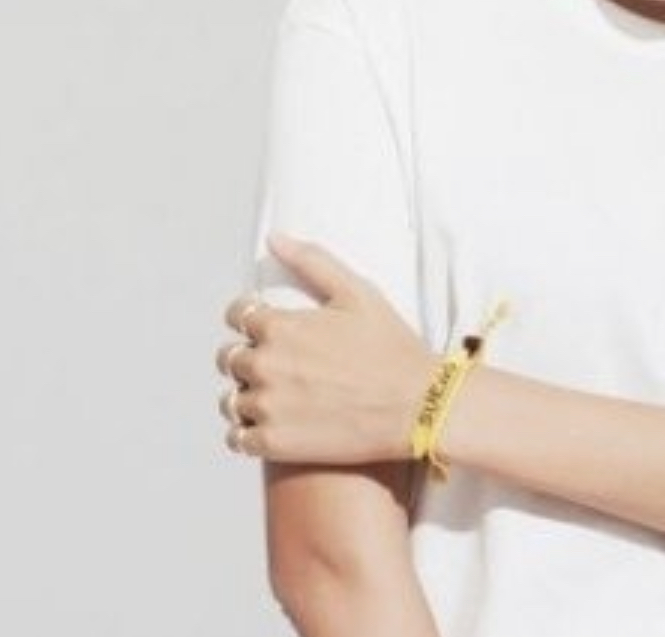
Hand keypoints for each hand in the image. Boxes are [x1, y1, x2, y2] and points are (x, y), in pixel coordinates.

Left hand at [216, 233, 437, 464]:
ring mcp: (267, 407)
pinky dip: (248, 432)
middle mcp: (265, 365)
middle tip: (280, 365)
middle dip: (248, 356)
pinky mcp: (274, 444)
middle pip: (229, 357)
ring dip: (245, 396)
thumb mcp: (357, 292)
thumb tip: (274, 238)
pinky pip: (238, 438)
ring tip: (276, 397)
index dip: (250, 317)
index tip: (267, 327)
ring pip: (230, 400)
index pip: (236, 314)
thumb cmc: (391, 347)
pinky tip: (273, 426)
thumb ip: (311, 262)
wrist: (417, 406)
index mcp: (280, 326)